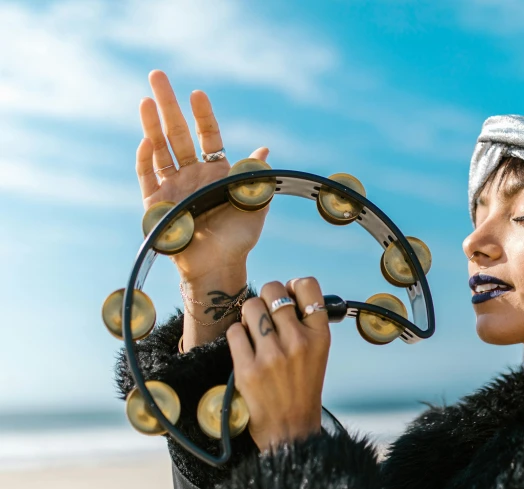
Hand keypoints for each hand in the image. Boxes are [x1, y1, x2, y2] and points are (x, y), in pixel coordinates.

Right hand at [135, 70, 269, 281]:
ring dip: (151, 125)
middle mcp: (192, 174)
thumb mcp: (254, 203)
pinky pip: (148, 177)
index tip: (198, 93)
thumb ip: (256, 176)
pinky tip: (146, 140)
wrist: (220, 265)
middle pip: (177, 133)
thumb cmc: (240, 237)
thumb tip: (264, 149)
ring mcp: (173, 186)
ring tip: (145, 99)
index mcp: (217, 171)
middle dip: (168, 104)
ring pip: (159, 149)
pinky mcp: (156, 204)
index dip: (203, 115)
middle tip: (157, 75)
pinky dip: (146, 159)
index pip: (208, 135)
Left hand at [226, 278, 330, 450]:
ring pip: (251, 306)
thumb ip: (307, 323)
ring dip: (249, 315)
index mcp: (320, 336)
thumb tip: (285, 292)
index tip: (289, 296)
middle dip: (266, 298)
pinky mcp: (248, 369)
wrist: (291, 428)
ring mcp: (272, 355)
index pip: (307, 286)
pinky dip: (237, 335)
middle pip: (272, 290)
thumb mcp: (319, 353)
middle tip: (266, 314)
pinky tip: (245, 347)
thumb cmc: (303, 387)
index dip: (294, 285)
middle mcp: (298, 341)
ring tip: (254, 330)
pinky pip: (234, 331)